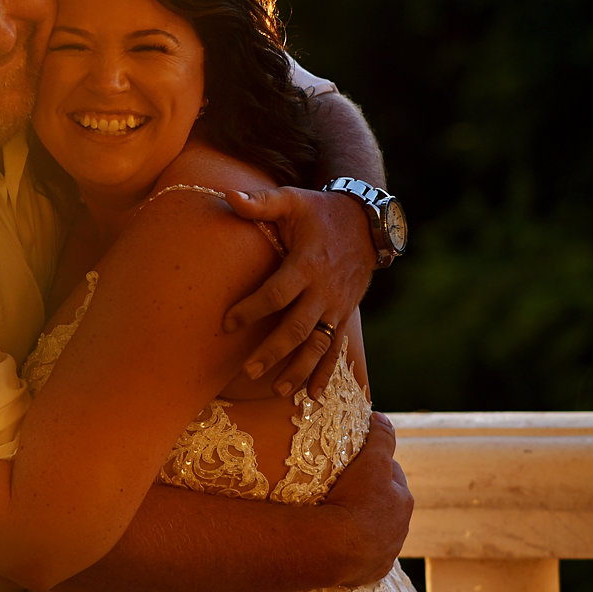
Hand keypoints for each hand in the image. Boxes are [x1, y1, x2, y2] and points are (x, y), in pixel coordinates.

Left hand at [222, 186, 373, 396]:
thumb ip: (261, 202)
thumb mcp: (292, 200)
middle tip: (249, 370)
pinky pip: (336, 349)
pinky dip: (325, 373)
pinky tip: (312, 396)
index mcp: (306, 264)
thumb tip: (228, 195)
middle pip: (298, 326)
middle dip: (274, 350)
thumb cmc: (319, 211)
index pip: (276, 293)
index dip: (251, 309)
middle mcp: (324, 290)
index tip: (226, 324)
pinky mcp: (344, 315)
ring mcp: (337, 306)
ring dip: (299, 368)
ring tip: (277, 389)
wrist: (366, 222)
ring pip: (318, 344)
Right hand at [321, 412, 412, 585]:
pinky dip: (356, 550)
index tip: (357, 465)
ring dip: (363, 525)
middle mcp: (400, 526)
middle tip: (345, 491)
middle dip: (373, 498)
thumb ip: (380, 438)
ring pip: (378, 532)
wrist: (337, 548)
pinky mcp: (371, 571)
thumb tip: (383, 417)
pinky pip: (365, 558)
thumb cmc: (354, 501)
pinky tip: (339, 545)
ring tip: (338, 520)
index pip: (392, 476)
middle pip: (387, 505)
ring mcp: (387, 551)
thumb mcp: (370, 462)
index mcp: (403, 499)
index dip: (375, 467)